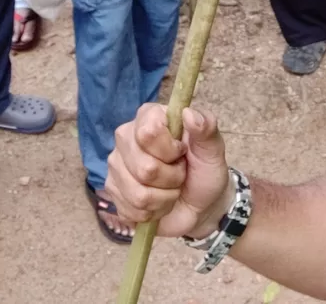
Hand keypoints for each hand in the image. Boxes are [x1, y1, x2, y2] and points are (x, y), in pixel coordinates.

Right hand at [106, 103, 232, 238]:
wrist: (199, 204)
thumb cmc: (204, 171)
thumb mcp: (212, 149)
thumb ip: (206, 128)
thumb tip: (189, 113)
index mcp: (149, 116)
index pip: (148, 133)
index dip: (170, 150)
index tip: (182, 153)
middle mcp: (126, 137)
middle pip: (145, 168)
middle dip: (172, 178)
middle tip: (180, 174)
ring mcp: (116, 165)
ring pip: (138, 193)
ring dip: (164, 197)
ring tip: (171, 189)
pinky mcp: (112, 191)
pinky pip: (131, 209)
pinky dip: (153, 212)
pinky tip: (158, 202)